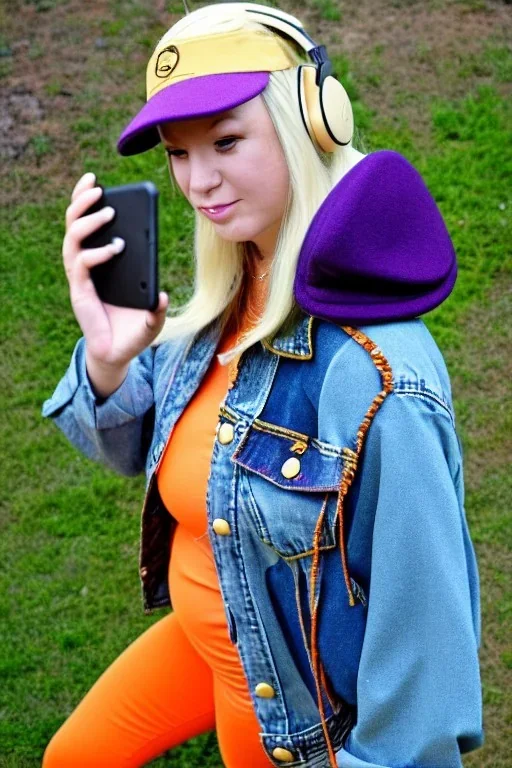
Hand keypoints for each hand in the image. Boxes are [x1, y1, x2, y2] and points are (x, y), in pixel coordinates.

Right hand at [62, 172, 168, 370]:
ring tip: (107, 210)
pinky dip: (96, 254)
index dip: (88, 200)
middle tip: (98, 185)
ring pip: (73, 239)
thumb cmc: (132, 331)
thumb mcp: (152, 318)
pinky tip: (114, 249)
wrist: (117, 356)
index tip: (99, 180)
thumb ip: (157, 307)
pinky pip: (81, 265)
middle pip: (74, 224)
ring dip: (88, 221)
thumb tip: (162, 296)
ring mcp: (82, 278)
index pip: (89, 223)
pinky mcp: (80, 292)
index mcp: (102, 260)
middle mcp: (88, 265)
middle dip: (82, 201)